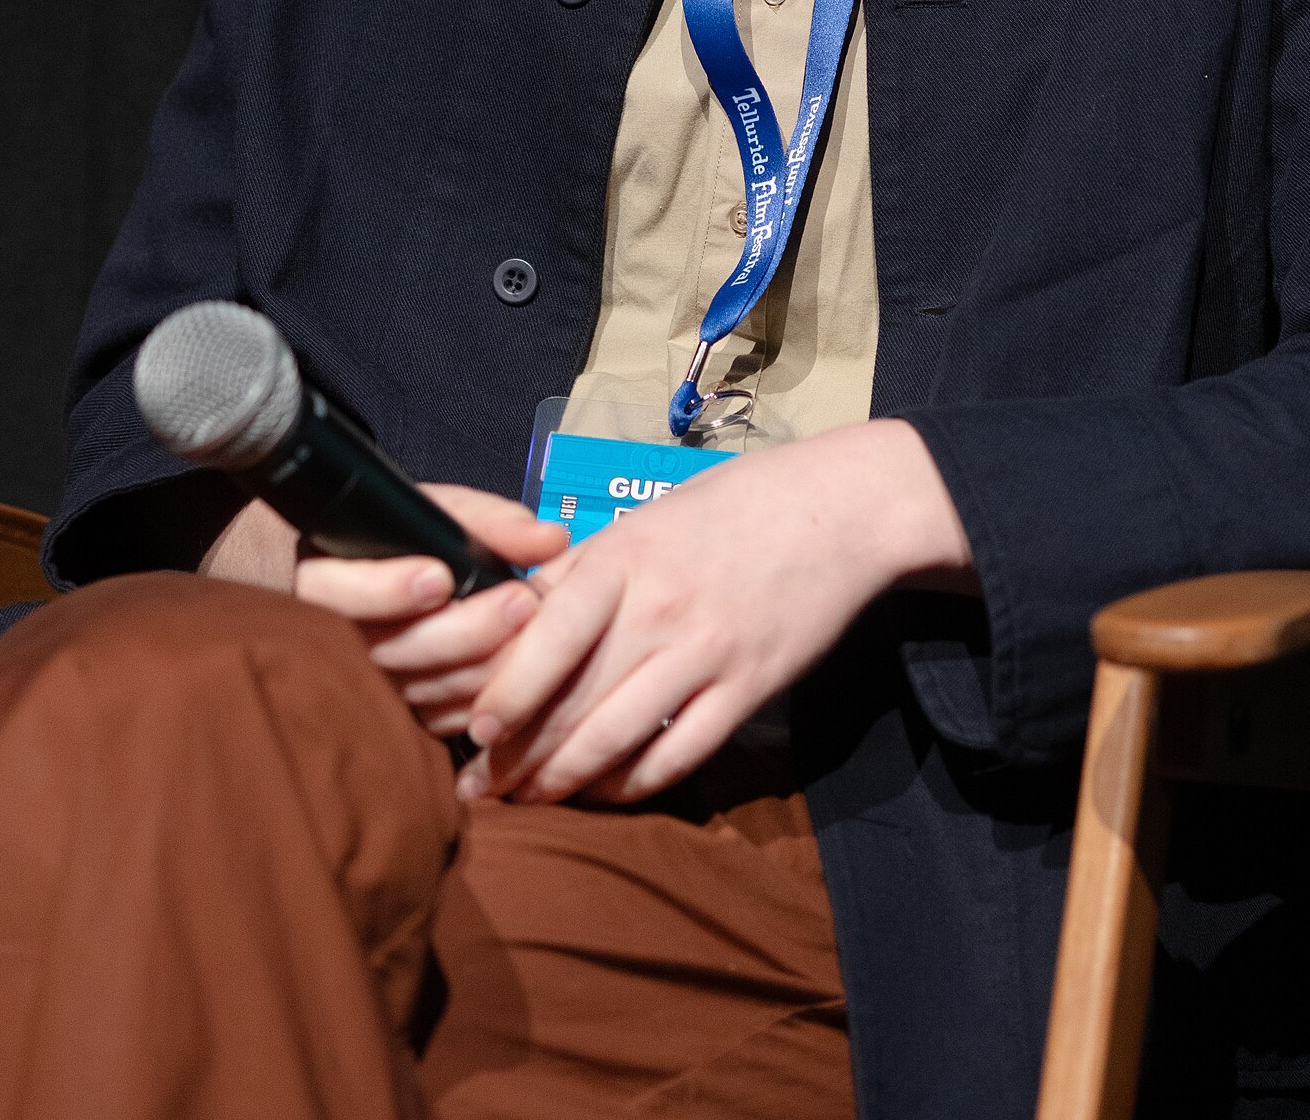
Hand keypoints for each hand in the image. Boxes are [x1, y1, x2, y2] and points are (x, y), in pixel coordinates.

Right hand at [294, 487, 567, 737]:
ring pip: (418, 688)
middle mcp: (338, 637)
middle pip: (389, 649)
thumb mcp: (446, 512)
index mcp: (328, 575)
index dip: (387, 590)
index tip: (441, 577)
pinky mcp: (402, 713)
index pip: (338, 593)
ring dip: (482, 665)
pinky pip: (438, 718)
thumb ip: (491, 523)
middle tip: (521, 602)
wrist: (412, 576)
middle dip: (463, 629)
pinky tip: (520, 676)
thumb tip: (550, 539)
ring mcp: (369, 683)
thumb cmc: (420, 536)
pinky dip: (479, 698)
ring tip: (534, 632)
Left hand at [457, 419, 971, 807]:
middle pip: (573, 698)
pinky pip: (677, 755)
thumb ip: (585, 568)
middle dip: (516, 753)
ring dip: (563, 781)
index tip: (470, 728)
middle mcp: (662, 609)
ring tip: (525, 802)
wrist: (839, 509)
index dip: (505, 690)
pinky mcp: (747, 691)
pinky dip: (633, 785)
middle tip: (477, 786)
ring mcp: (707, 654)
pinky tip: (603, 795)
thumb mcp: (649, 518)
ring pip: (617, 738)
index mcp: (627, 557)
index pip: (549, 634)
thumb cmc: (733, 506)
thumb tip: (514, 611)